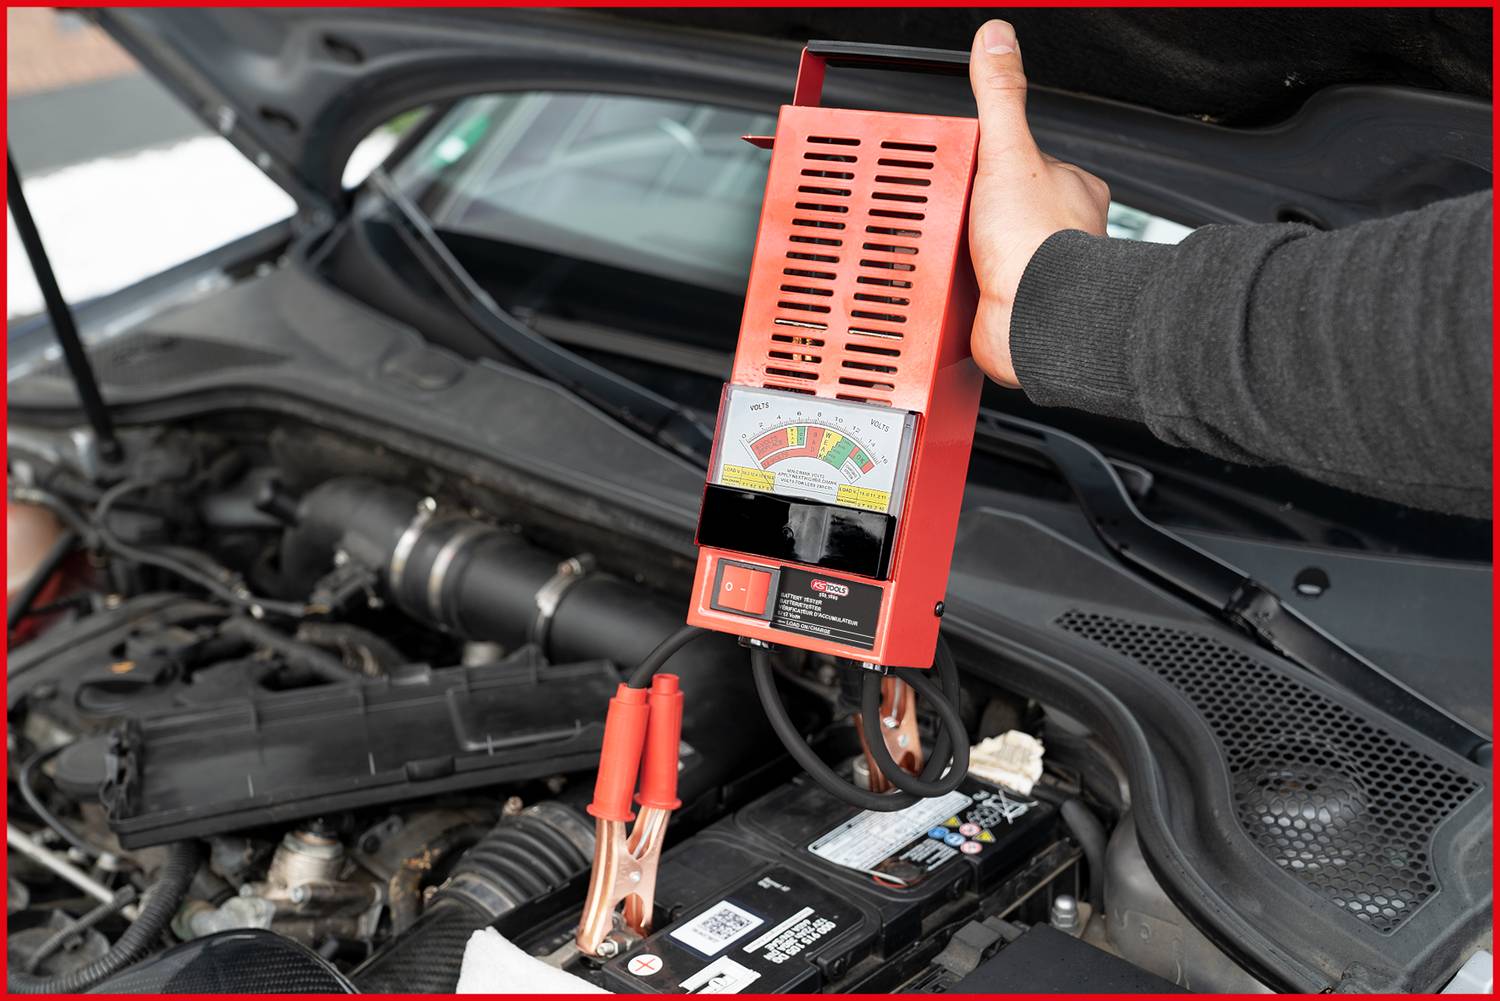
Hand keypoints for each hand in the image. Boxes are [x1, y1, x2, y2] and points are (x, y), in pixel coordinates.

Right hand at [967, 20, 1110, 386]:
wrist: (1034, 320)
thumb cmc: (1036, 244)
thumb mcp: (1010, 152)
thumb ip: (1001, 96)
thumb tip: (996, 41)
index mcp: (1071, 189)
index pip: (1021, 160)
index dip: (987, 159)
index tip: (961, 160)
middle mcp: (1057, 231)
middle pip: (996, 206)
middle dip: (964, 209)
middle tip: (936, 204)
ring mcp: (1033, 272)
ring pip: (984, 251)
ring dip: (956, 250)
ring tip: (931, 241)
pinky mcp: (1008, 307)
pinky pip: (972, 291)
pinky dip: (951, 287)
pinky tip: (936, 279)